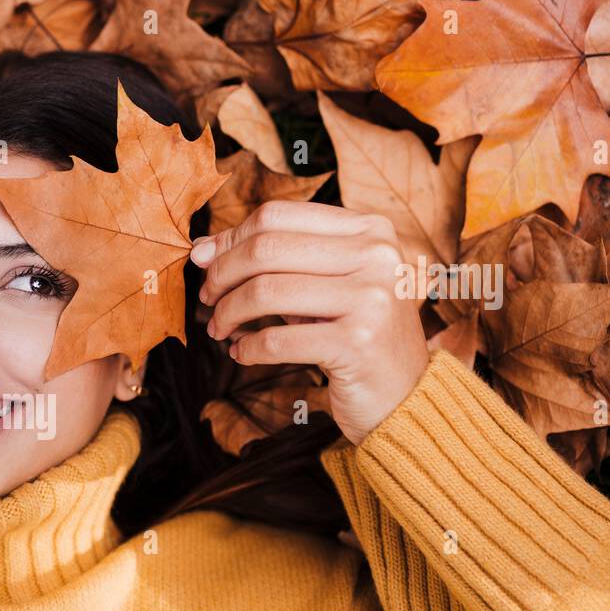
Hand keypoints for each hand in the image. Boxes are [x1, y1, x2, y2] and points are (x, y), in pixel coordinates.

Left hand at [189, 201, 431, 444]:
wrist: (406, 394)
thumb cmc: (354, 334)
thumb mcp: (325, 285)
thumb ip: (276, 260)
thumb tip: (203, 249)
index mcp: (370, 229)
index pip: (277, 216)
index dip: (230, 238)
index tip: (204, 262)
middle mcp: (376, 256)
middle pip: (266, 249)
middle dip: (222, 275)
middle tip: (207, 299)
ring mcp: (370, 299)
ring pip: (265, 292)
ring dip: (228, 313)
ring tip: (219, 329)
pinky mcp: (357, 343)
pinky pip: (277, 340)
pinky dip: (248, 349)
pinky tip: (242, 353)